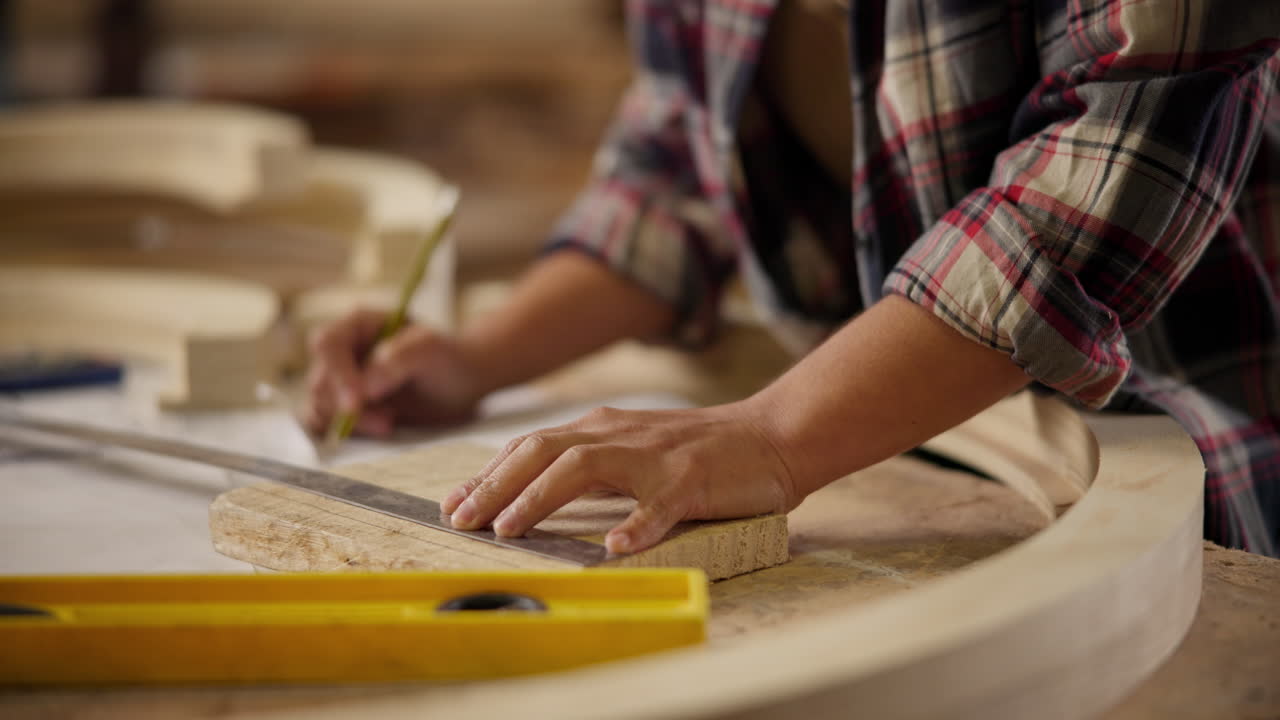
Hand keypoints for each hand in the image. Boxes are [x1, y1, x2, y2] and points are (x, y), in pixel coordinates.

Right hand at [302, 309, 482, 436]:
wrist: (460, 383)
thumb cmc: (448, 358)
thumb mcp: (432, 350)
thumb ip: (399, 358)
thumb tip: (366, 385)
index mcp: (358, 324)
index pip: (328, 344)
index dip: (338, 374)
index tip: (358, 401)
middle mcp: (343, 350)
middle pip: (320, 379)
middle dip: (347, 406)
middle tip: (387, 421)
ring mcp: (340, 379)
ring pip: (320, 405)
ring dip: (350, 422)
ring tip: (390, 423)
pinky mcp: (344, 406)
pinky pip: (324, 422)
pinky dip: (344, 432)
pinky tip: (376, 430)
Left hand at [440, 403, 799, 553]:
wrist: (771, 435)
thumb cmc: (700, 450)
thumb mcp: (633, 448)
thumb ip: (588, 463)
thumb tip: (530, 488)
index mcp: (603, 429)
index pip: (530, 447)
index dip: (487, 475)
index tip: (454, 504)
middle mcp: (619, 436)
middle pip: (542, 451)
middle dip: (495, 485)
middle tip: (463, 519)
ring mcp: (655, 458)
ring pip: (584, 468)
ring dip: (539, 497)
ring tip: (509, 528)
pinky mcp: (691, 482)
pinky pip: (659, 506)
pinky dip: (635, 526)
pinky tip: (614, 547)